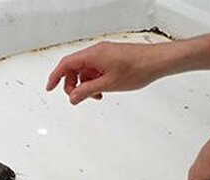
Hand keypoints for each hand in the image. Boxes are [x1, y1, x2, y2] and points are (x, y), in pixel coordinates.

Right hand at [46, 41, 169, 104]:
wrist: (159, 61)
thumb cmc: (138, 68)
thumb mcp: (108, 84)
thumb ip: (87, 91)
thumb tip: (72, 97)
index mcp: (93, 55)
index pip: (66, 64)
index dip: (56, 77)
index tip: (50, 87)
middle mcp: (97, 52)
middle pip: (74, 68)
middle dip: (72, 84)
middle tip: (77, 98)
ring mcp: (105, 55)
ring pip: (85, 71)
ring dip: (85, 85)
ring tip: (95, 96)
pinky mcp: (112, 58)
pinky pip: (96, 70)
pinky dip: (95, 81)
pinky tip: (103, 90)